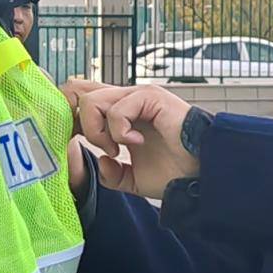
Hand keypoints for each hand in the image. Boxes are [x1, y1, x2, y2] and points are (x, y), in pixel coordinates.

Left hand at [67, 82, 199, 200]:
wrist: (199, 174)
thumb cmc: (174, 173)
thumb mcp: (132, 179)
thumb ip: (112, 174)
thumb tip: (102, 162)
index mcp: (122, 114)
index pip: (84, 100)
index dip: (74, 120)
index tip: (79, 143)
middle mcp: (127, 100)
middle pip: (80, 94)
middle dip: (81, 125)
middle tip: (103, 148)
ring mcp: (138, 96)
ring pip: (92, 101)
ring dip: (98, 131)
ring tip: (117, 148)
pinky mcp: (150, 97)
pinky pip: (117, 109)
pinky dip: (119, 130)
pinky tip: (136, 142)